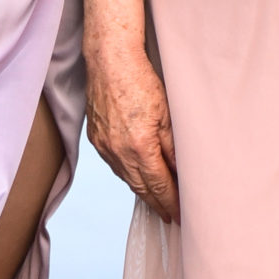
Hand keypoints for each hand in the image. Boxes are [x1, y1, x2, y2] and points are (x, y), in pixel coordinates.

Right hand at [84, 32, 179, 220]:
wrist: (110, 62)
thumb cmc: (142, 82)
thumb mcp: (168, 116)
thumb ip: (174, 148)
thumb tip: (182, 173)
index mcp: (139, 148)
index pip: (159, 186)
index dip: (170, 203)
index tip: (180, 217)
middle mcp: (118, 152)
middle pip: (141, 188)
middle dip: (156, 204)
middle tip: (170, 217)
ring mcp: (104, 147)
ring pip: (126, 178)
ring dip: (142, 192)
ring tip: (156, 203)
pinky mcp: (96, 139)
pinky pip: (115, 165)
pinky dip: (128, 176)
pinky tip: (137, 178)